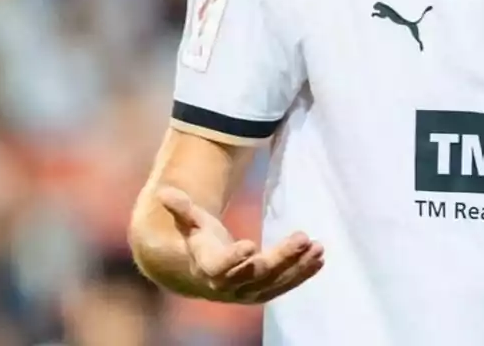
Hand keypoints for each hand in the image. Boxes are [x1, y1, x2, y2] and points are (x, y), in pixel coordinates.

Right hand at [157, 185, 324, 302]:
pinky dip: (303, 273)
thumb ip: (181, 209)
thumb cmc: (197, 242)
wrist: (199, 274)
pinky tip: (320, 258)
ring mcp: (248, 292)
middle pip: (257, 274)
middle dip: (281, 257)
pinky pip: (285, 285)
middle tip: (302, 237)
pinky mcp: (264, 292)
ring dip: (298, 266)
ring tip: (317, 247)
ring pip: (276, 282)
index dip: (233, 259)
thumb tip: (163, 192)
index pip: (220, 267)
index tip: (249, 244)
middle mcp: (229, 286)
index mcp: (208, 268)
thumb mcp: (189, 224)